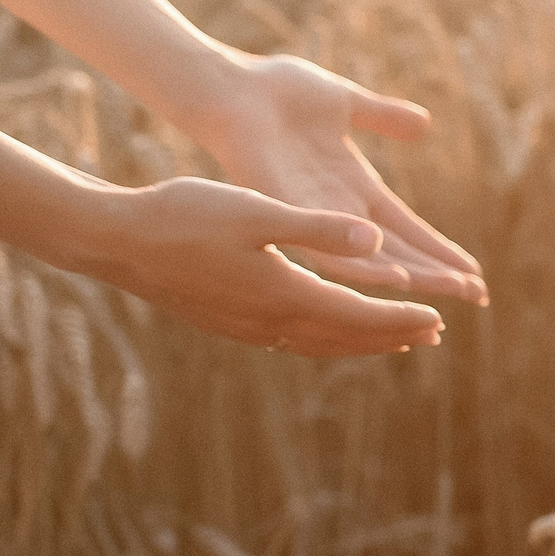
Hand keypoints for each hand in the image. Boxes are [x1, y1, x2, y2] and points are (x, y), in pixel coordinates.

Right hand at [72, 176, 443, 355]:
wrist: (117, 241)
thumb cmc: (185, 215)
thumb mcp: (258, 212)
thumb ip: (319, 228)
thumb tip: (377, 239)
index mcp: (284, 294)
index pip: (359, 315)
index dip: (401, 319)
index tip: (438, 319)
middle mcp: (269, 321)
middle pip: (345, 338)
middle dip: (391, 337)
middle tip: (433, 335)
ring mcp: (246, 327)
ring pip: (318, 343)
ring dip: (359, 343)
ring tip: (393, 339)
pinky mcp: (227, 323)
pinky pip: (290, 341)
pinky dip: (322, 340)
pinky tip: (325, 331)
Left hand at [174, 52, 485, 305]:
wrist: (230, 84)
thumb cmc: (279, 89)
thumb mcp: (346, 101)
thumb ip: (384, 116)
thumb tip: (424, 124)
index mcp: (355, 187)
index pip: (409, 229)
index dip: (441, 251)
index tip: (475, 274)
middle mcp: (338, 209)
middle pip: (400, 251)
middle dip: (439, 273)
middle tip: (477, 295)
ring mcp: (313, 213)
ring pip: (372, 258)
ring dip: (415, 274)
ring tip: (450, 289)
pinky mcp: (287, 211)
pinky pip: (329, 248)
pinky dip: (364, 265)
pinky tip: (397, 278)